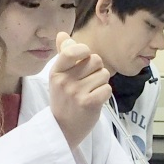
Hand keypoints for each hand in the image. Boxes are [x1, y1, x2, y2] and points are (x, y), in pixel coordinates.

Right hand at [48, 32, 110, 149]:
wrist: (63, 129)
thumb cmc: (64, 100)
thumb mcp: (59, 76)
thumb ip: (63, 54)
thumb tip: (63, 34)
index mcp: (56, 71)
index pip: (72, 50)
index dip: (84, 50)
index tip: (85, 58)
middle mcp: (64, 81)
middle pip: (95, 60)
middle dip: (97, 69)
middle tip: (88, 81)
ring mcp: (76, 93)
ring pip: (104, 74)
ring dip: (101, 82)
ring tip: (91, 92)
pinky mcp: (89, 103)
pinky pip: (107, 88)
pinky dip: (104, 94)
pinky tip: (95, 100)